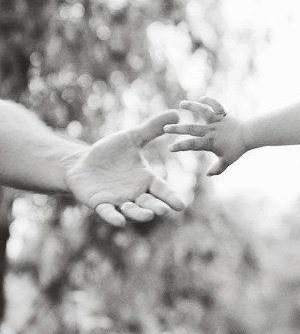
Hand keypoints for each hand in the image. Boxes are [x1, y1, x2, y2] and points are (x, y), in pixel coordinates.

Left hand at [64, 111, 186, 225]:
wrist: (83, 164)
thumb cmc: (110, 153)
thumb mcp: (131, 138)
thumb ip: (152, 128)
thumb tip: (177, 112)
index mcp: (146, 180)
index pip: (162, 190)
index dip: (171, 197)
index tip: (182, 205)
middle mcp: (135, 194)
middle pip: (149, 204)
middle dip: (156, 207)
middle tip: (164, 210)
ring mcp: (118, 201)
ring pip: (132, 212)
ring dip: (139, 215)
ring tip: (148, 215)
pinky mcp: (100, 204)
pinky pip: (108, 213)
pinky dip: (114, 218)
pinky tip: (119, 221)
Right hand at [163, 97, 247, 175]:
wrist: (249, 135)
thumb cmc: (238, 149)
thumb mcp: (227, 161)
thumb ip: (217, 169)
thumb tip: (208, 174)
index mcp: (210, 142)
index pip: (192, 145)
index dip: (181, 146)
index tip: (170, 148)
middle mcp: (211, 130)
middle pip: (192, 128)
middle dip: (177, 129)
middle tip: (165, 128)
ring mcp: (216, 120)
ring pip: (202, 111)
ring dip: (191, 106)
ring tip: (181, 104)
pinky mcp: (223, 114)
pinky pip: (215, 105)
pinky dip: (209, 101)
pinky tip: (201, 98)